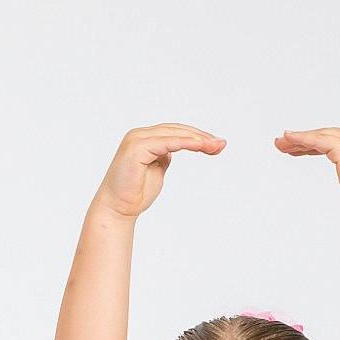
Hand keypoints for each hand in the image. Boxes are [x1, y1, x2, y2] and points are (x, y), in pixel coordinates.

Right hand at [96, 124, 225, 218]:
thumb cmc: (135, 193)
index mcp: (144, 139)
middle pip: (176, 130)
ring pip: (173, 133)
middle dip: (201, 136)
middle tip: (221, 144)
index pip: (174, 132)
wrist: (118, 209)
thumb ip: (165, 157)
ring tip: (215, 145)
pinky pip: (166, 142)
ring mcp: (136, 139)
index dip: (196, 136)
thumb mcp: (157, 169)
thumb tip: (178, 148)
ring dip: (197, 139)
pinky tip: (200, 146)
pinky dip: (184, 143)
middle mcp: (139, 135)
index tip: (216, 144)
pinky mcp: (136, 148)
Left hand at [274, 128, 339, 218]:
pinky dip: (300, 139)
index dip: (311, 142)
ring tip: (280, 144)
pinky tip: (287, 140)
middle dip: (301, 139)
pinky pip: (316, 140)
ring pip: (318, 136)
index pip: (332, 139)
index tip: (295, 148)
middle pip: (323, 134)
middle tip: (281, 144)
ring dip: (296, 139)